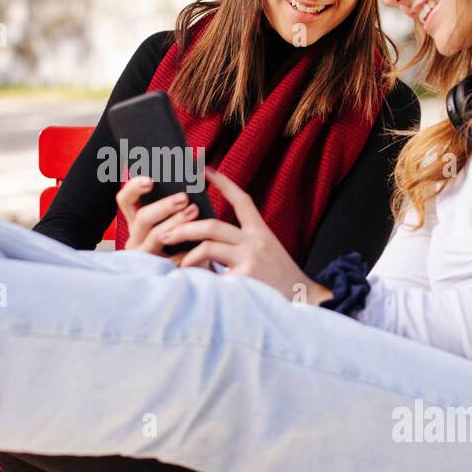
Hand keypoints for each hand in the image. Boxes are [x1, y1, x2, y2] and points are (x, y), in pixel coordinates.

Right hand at [115, 176, 200, 264]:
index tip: (151, 180)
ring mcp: (144, 255)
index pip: (125, 199)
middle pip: (142, 217)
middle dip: (164, 205)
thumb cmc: (181, 239)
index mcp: (136, 221)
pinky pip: (172, 257)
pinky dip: (186, 248)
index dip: (134, 187)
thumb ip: (175, 202)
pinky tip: (199, 241)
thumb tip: (193, 176)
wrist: (191, 269)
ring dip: (176, 222)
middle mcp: (135, 238)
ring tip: (194, 211)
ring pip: (156, 235)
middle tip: (184, 197)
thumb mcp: (174, 219)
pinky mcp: (158, 269)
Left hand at [161, 168, 334, 304]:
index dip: (223, 183)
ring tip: (175, 265)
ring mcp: (250, 260)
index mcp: (261, 232)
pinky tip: (191, 288)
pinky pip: (211, 277)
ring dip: (186, 256)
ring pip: (207, 247)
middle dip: (184, 228)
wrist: (306, 301)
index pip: (242, 200)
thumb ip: (242, 243)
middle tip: (165, 235)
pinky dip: (198, 281)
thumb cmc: (281, 280)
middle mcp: (256, 241)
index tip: (205, 170)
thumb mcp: (268, 252)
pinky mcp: (244, 281)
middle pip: (212, 225)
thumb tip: (206, 243)